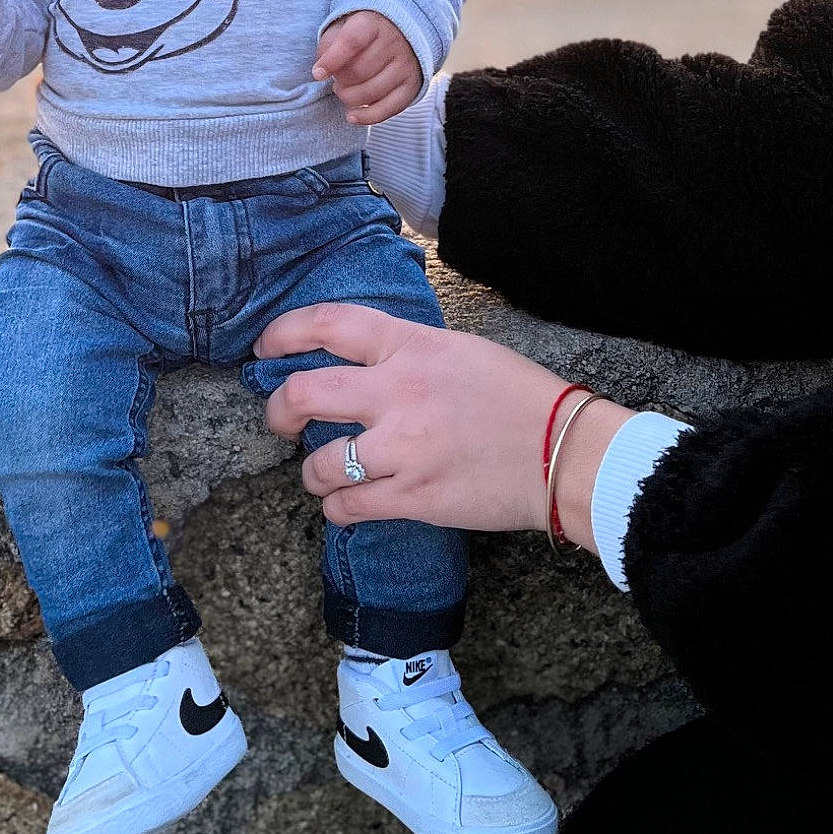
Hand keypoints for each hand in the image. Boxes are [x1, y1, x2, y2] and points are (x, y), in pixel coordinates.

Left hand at [255, 302, 631, 547]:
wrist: (567, 453)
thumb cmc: (519, 399)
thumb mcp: (459, 351)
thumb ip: (405, 353)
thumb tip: (358, 365)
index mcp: (411, 347)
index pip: (328, 323)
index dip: (284, 333)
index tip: (265, 347)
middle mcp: (398, 392)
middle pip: (303, 393)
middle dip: (277, 410)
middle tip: (278, 421)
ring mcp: (403, 448)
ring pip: (318, 464)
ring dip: (311, 473)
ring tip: (322, 475)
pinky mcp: (414, 497)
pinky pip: (347, 508)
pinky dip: (336, 509)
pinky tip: (345, 505)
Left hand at [313, 11, 420, 123]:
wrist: (402, 33)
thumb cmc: (363, 34)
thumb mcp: (342, 27)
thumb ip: (328, 44)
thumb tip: (322, 71)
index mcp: (373, 24)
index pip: (351, 42)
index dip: (332, 60)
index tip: (317, 75)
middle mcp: (394, 43)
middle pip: (358, 71)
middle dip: (339, 80)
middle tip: (336, 78)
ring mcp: (405, 66)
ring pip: (370, 92)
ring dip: (348, 97)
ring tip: (342, 90)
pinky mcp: (411, 87)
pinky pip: (387, 109)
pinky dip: (366, 117)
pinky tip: (351, 116)